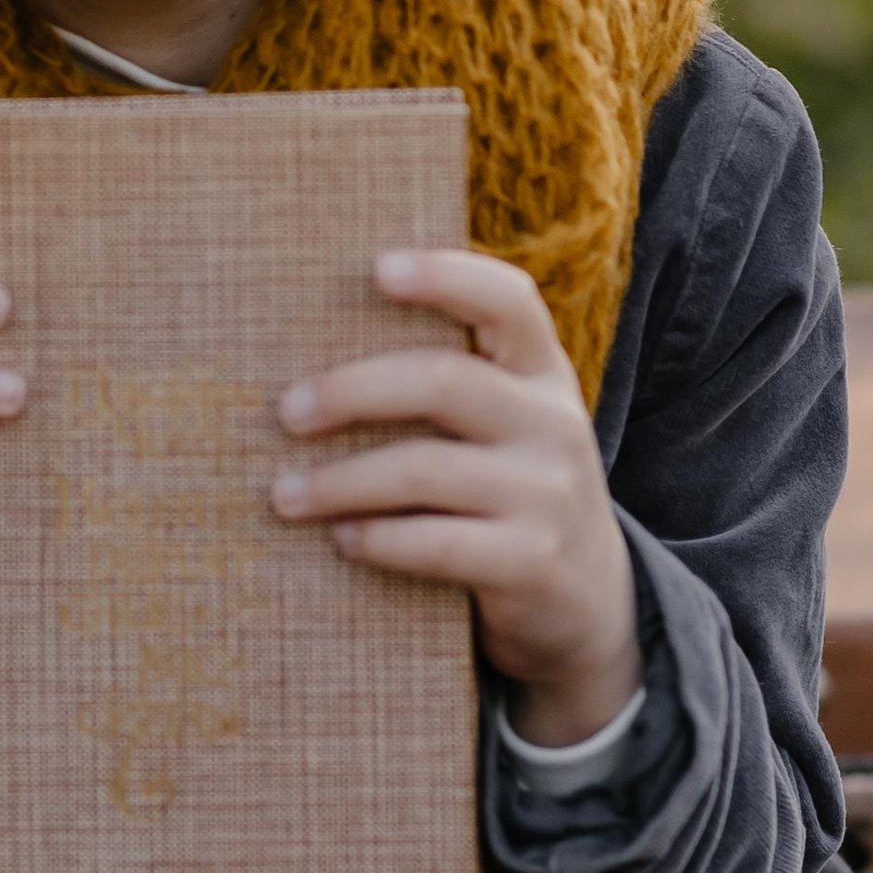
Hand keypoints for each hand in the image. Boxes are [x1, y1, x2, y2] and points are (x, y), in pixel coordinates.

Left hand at [268, 248, 639, 746]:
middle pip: (445, 380)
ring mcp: (550, 495)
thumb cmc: (508, 493)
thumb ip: (452, 382)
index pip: (509, 300)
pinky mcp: (533, 563)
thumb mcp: (505, 426)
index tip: (376, 268)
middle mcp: (555, 424)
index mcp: (542, 373)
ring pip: (426, 469)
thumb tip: (312, 343)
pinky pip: (438, 543)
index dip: (446, 275)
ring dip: (341, 481)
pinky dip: (379, 539)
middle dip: (352, 391)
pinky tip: (342, 540)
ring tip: (284, 494)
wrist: (587, 604)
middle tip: (286, 413)